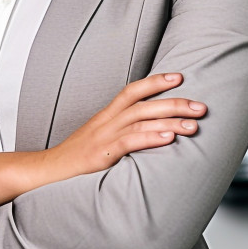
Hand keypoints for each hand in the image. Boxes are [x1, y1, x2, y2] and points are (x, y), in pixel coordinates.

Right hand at [44, 72, 205, 180]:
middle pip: (143, 104)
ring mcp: (103, 137)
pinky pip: (128, 142)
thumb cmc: (75, 158)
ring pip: (140, 121)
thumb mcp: (98, 138)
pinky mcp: (100, 155)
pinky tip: (168, 138)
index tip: (179, 77)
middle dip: (174, 103)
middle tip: (201, 106)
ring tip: (194, 125)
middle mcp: (106, 122)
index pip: (132, 91)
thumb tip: (148, 132)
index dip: (155, 81)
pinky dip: (150, 138)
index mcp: (106, 116)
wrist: (46, 171)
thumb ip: (119, 132)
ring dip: (170, 120)